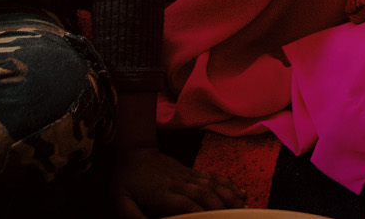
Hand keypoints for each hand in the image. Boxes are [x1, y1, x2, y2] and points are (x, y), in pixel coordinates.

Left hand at [111, 145, 244, 216]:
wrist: (133, 152)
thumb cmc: (125, 181)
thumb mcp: (120, 201)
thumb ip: (132, 217)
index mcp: (161, 192)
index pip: (185, 203)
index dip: (200, 213)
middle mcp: (177, 182)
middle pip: (204, 194)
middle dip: (221, 207)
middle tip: (237, 217)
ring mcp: (186, 175)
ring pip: (212, 184)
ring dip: (229, 195)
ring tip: (244, 207)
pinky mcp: (191, 171)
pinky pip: (213, 177)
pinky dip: (228, 184)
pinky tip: (241, 192)